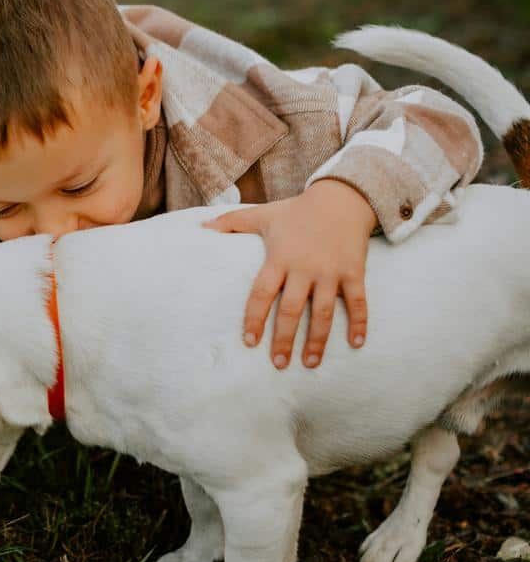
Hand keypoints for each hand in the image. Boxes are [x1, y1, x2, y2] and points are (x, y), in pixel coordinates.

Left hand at [202, 179, 376, 368]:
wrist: (342, 197)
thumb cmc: (297, 211)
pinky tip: (356, 344)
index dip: (254, 318)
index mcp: (279, 258)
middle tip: (278, 363)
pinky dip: (360, 323)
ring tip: (310, 364)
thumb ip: (231, 223)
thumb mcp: (263, 214)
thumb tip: (200, 229)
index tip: (249, 342)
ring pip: (324, 312)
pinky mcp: (355, 272)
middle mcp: (305, 267)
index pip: (262, 293)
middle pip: (291, 309)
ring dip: (318, 340)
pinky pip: (358, 301)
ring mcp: (331, 271)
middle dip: (284, 339)